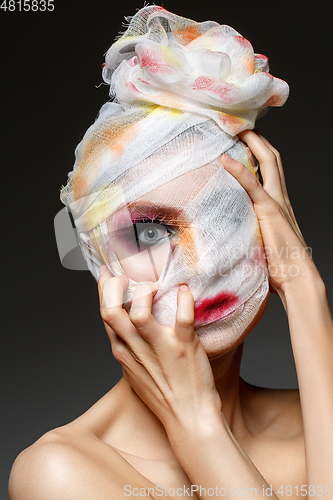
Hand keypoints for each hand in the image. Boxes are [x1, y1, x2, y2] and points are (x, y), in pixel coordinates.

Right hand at [98, 269, 221, 439]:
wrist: (189, 418)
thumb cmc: (163, 395)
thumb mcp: (135, 371)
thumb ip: (129, 347)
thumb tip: (130, 324)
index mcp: (122, 352)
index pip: (104, 314)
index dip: (104, 290)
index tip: (108, 274)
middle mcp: (136, 348)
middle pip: (111, 310)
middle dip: (115, 286)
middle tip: (128, 277)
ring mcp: (160, 347)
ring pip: (140, 312)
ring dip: (146, 292)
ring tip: (157, 287)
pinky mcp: (183, 347)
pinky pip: (182, 317)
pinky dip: (184, 300)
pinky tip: (185, 290)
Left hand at [221, 130, 316, 298]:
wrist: (297, 278)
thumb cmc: (280, 264)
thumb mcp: (262, 240)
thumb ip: (251, 228)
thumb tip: (232, 230)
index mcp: (278, 203)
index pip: (271, 169)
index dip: (260, 151)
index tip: (244, 140)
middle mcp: (280, 197)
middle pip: (272, 157)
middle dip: (257, 138)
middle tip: (239, 126)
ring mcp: (276, 202)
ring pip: (268, 162)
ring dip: (252, 143)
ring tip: (235, 129)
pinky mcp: (269, 211)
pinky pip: (253, 185)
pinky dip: (239, 170)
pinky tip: (225, 159)